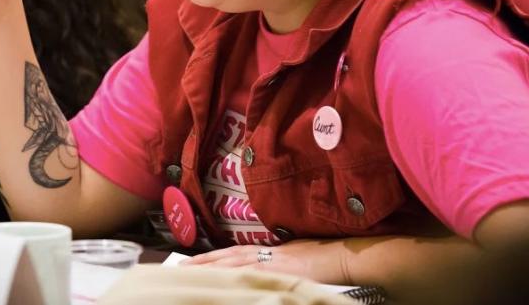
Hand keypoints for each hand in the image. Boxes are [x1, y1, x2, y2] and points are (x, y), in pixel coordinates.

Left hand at [183, 241, 353, 284]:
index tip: (194, 261)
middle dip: (206, 262)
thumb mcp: (295, 257)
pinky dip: (238, 276)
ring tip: (193, 271)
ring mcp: (274, 262)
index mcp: (270, 250)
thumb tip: (264, 267)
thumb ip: (276, 262)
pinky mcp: (282, 272)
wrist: (345, 256)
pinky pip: (254, 274)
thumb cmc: (326, 257)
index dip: (213, 257)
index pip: (234, 253)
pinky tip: (222, 278)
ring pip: (236, 264)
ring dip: (214, 267)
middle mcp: (268, 253)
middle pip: (229, 257)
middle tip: (183, 266)